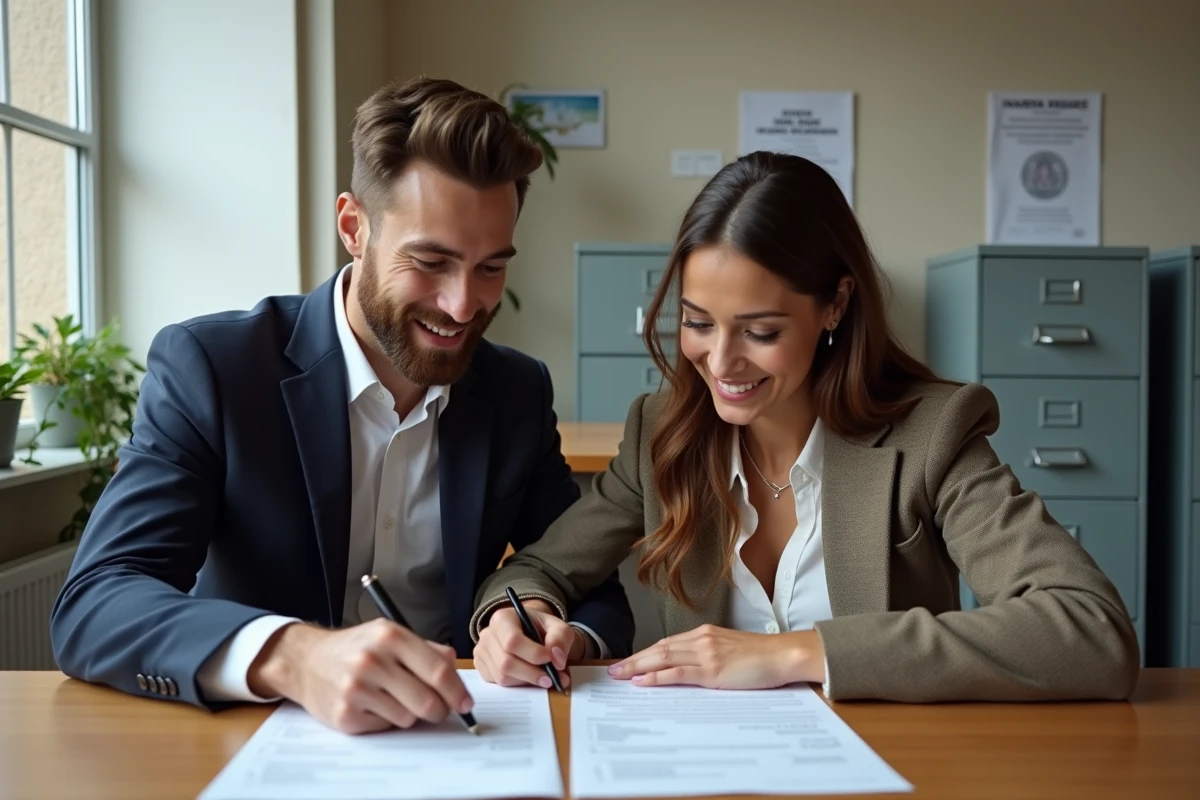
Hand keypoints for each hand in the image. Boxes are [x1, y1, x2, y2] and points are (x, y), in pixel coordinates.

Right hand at [247, 620, 472, 734]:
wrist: (306, 661)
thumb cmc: (355, 647)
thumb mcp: (389, 634)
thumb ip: (426, 649)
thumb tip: (455, 669)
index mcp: (390, 635)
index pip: (438, 671)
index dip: (457, 692)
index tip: (466, 703)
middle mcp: (372, 660)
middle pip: (426, 701)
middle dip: (440, 710)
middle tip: (439, 710)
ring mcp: (356, 689)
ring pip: (408, 717)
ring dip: (409, 713)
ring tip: (391, 696)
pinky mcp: (345, 714)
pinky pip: (385, 726)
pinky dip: (386, 719)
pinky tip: (372, 704)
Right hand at [474, 600, 586, 687]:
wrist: (528, 631)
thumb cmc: (540, 629)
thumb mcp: (557, 627)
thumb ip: (560, 639)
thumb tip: (556, 660)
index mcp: (503, 618)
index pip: (513, 640)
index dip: (533, 654)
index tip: (550, 660)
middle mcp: (488, 634)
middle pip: (506, 662)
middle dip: (531, 674)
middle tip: (551, 679)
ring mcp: (482, 651)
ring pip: (502, 676)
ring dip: (526, 681)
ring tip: (543, 679)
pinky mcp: (481, 667)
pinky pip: (497, 683)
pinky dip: (517, 684)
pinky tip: (528, 677)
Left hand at [606, 625, 825, 689]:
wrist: (783, 655)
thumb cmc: (761, 656)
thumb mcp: (730, 650)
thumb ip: (709, 655)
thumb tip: (689, 669)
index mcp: (705, 634)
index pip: (667, 643)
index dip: (645, 653)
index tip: (629, 662)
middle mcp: (701, 640)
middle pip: (659, 649)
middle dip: (634, 660)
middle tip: (613, 671)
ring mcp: (706, 654)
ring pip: (663, 658)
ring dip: (638, 667)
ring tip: (619, 676)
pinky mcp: (713, 670)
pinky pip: (678, 673)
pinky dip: (657, 677)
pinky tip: (643, 681)